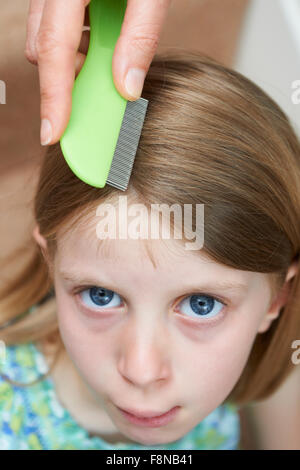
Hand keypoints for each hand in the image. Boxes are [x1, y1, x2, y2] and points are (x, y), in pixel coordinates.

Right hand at [25, 0, 171, 145]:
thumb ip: (140, 36)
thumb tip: (128, 89)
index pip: (54, 50)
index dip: (54, 98)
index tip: (53, 133)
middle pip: (45, 50)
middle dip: (66, 80)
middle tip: (99, 92)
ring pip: (47, 38)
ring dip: (73, 60)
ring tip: (109, 57)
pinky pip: (58, 24)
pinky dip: (77, 42)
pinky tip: (105, 39)